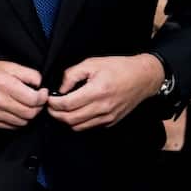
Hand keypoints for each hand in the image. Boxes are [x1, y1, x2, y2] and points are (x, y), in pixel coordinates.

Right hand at [0, 60, 47, 128]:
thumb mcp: (7, 65)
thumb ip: (27, 74)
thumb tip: (40, 84)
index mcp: (5, 85)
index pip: (34, 100)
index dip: (42, 97)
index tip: (42, 92)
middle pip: (30, 113)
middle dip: (37, 107)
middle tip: (35, 100)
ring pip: (22, 122)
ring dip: (28, 115)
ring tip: (25, 105)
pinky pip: (10, 127)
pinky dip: (17, 121)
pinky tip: (15, 111)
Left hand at [46, 54, 162, 130]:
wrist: (143, 77)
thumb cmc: (118, 67)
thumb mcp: (91, 63)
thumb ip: (71, 75)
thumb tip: (60, 89)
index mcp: (97, 91)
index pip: (67, 104)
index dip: (52, 103)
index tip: (47, 98)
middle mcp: (103, 108)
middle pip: (70, 119)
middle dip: (55, 114)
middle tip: (49, 106)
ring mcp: (108, 117)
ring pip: (78, 127)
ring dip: (65, 120)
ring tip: (60, 110)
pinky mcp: (111, 122)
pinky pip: (89, 127)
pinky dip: (78, 122)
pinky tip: (75, 112)